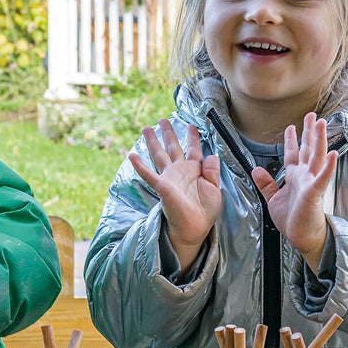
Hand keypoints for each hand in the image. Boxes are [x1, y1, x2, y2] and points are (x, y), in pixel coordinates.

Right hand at [129, 118, 221, 270]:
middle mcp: (180, 170)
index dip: (192, 137)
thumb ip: (213, 172)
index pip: (193, 149)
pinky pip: (149, 174)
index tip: (191, 125)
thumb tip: (212, 155)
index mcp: (195, 170)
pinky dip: (140, 165)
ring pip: (159, 155)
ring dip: (152, 142)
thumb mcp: (215, 189)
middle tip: (162, 119)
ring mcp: (169, 177)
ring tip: (146, 128)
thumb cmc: (205, 211)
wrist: (195, 227)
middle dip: (168, 133)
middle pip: (172, 147)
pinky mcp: (162, 186)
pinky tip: (132, 155)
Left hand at [251, 112, 335, 270]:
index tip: (291, 126)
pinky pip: (322, 178)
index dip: (291, 140)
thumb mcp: (273, 199)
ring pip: (316, 157)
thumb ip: (266, 184)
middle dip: (309, 132)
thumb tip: (256, 169)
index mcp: (295, 177)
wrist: (301, 237)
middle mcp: (304, 176)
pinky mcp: (315, 193)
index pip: (293, 154)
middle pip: (308, 149)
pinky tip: (333, 154)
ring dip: (319, 140)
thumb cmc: (291, 219)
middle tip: (313, 115)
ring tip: (322, 124)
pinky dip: (327, 167)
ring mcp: (311, 183)